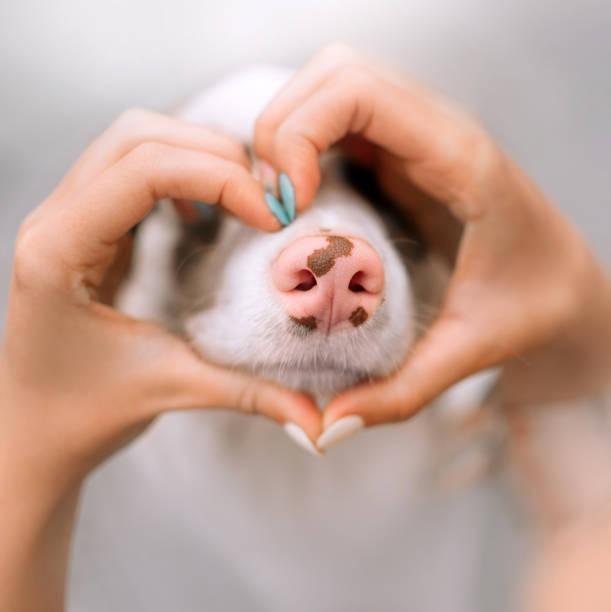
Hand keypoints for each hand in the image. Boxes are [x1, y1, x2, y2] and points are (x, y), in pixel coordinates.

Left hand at [0, 109, 320, 499]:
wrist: (35, 430)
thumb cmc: (82, 412)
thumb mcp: (170, 390)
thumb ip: (250, 393)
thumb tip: (319, 418)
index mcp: (60, 251)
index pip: (142, 171)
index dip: (218, 180)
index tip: (271, 218)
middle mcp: (55, 221)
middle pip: (136, 136)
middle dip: (213, 155)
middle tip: (264, 199)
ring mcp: (66, 219)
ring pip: (132, 142)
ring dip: (197, 156)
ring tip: (244, 196)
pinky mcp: (86, 228)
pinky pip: (131, 170)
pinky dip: (180, 174)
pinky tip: (203, 212)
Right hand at [254, 44, 610, 438]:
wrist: (567, 283)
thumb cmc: (534, 304)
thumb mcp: (473, 351)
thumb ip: (399, 393)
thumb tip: (325, 429)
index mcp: (461, 160)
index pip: (360, 92)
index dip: (300, 133)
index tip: (288, 204)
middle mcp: (437, 130)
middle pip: (335, 72)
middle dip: (281, 127)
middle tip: (275, 203)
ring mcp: (417, 135)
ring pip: (330, 84)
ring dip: (287, 130)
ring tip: (282, 201)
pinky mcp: (400, 151)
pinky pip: (338, 117)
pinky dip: (301, 143)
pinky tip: (298, 198)